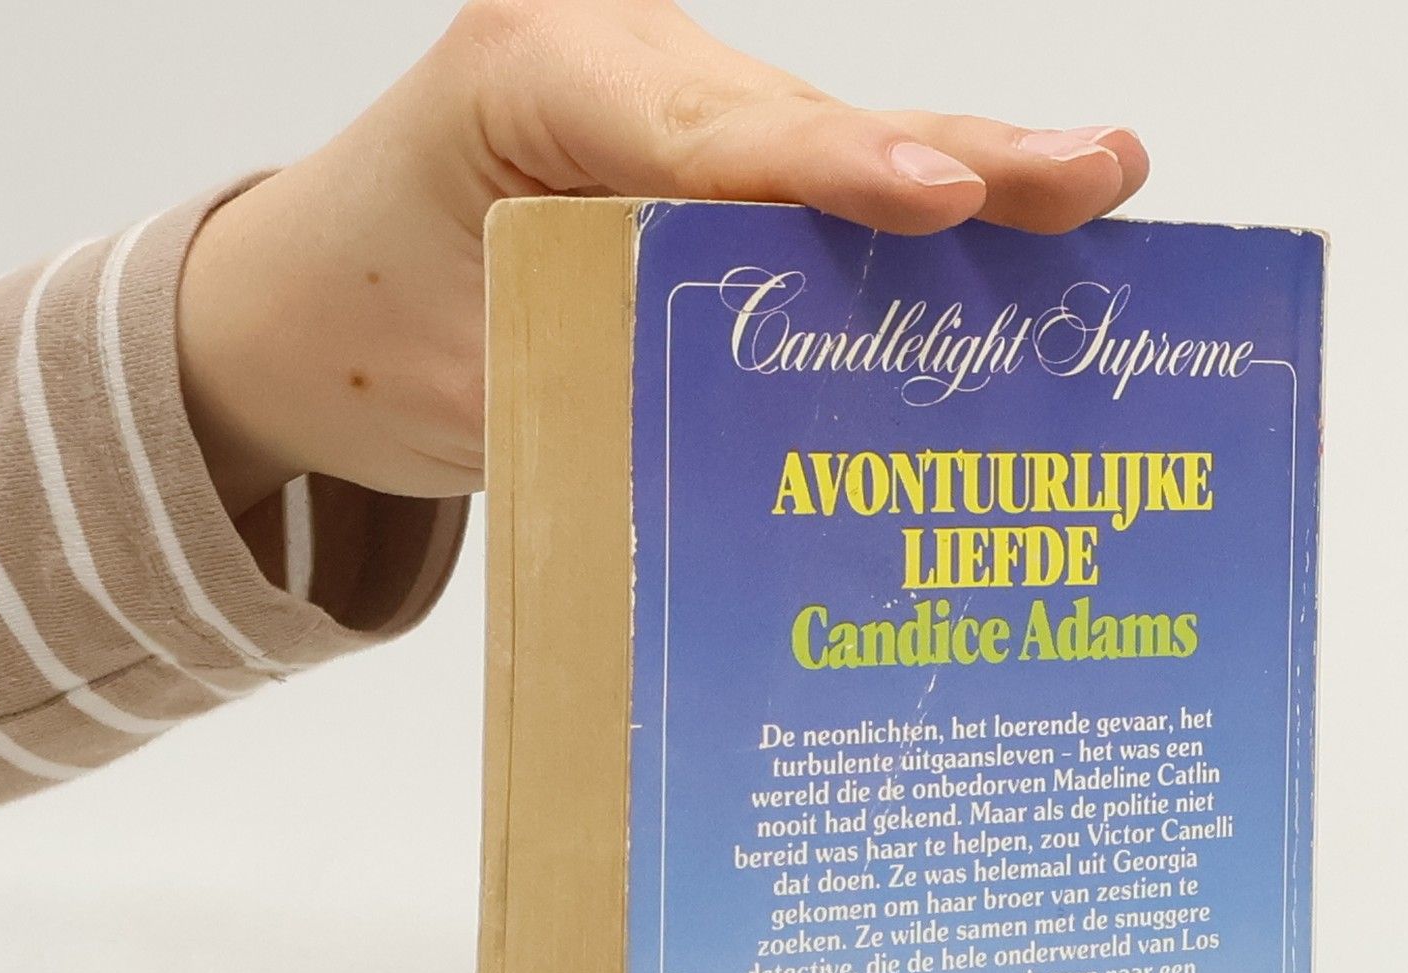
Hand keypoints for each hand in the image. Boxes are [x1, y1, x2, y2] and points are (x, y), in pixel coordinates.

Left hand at [177, 0, 1149, 513]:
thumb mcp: (470, 382)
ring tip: (1095, 183)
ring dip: (970, 181)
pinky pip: (818, 190)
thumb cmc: (362, 328)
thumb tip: (763, 468)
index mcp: (533, 83)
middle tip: (1086, 176)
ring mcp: (673, 106)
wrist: (311, 303)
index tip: (939, 195)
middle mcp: (621, 69)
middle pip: (804, 119)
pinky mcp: (707, 164)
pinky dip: (916, 232)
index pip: (703, 136)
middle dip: (953, 158)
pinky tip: (1022, 230)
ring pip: (835, 146)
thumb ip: (610, 391)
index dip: (830, 171)